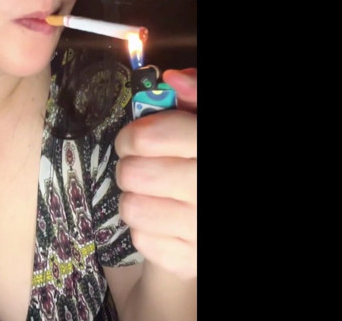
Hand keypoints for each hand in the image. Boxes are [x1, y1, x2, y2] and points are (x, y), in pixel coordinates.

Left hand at [114, 68, 196, 279]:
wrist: (208, 218)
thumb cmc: (201, 158)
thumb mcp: (205, 122)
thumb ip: (197, 97)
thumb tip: (173, 80)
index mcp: (212, 150)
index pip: (155, 137)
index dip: (134, 134)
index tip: (132, 138)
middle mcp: (211, 192)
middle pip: (135, 175)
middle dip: (128, 166)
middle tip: (137, 165)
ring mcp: (201, 231)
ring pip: (132, 209)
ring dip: (133, 197)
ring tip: (149, 191)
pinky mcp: (189, 261)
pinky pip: (141, 239)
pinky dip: (143, 228)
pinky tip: (162, 217)